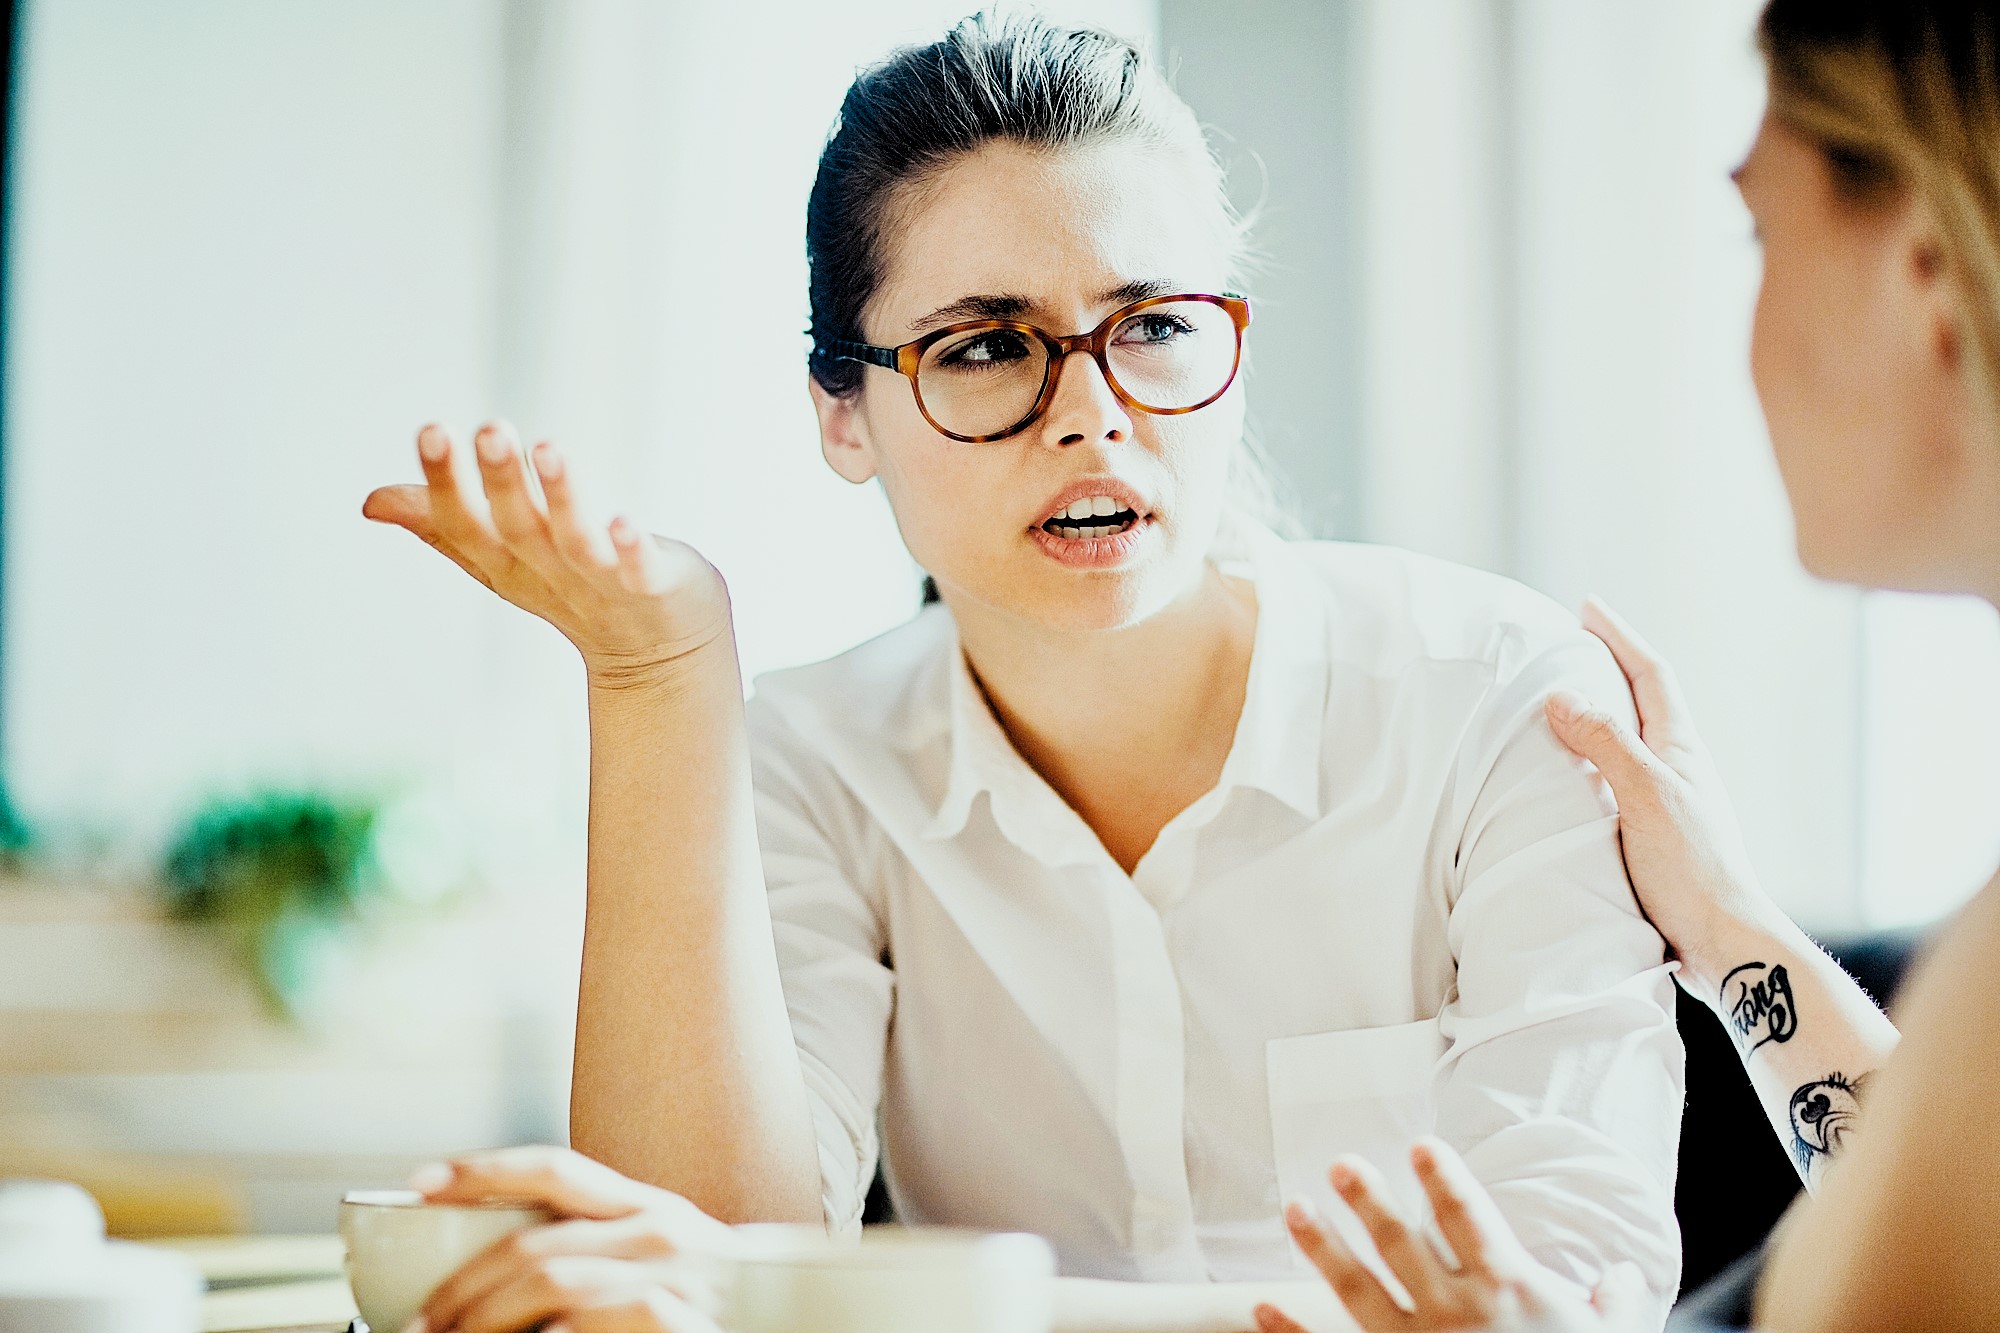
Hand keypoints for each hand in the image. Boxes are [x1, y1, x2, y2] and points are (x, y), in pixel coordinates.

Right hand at [363, 422, 731, 686]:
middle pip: (517, 528)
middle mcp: (548, 572)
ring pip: (576, 541)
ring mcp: (601, 583)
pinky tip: (624, 521)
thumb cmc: (573, 588)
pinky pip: (640, 571)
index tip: (430, 429)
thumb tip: (372, 502)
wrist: (659, 655)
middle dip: (502, 480)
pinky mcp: (652, 588)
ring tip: (549, 448)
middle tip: (489, 428)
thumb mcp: (501, 559)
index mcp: (506, 562)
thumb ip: (443, 525)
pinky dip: (631, 549)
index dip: (446, 483)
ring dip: (562, 499)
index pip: (464, 524)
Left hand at [411, 1145, 733, 1332]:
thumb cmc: (703, 1300)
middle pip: (534, 1242)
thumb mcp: (650, 1257)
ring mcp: (673, 1276)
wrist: (784, 1319)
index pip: (553, 1168)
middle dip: (463, 1287)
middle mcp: (659, 1229)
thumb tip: (494, 1262)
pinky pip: (594, 1322)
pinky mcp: (682, 1322)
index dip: (483, 1170)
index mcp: (645, 1205)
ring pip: (554, 1282)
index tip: (421, 1184)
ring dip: (489, 1319)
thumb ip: (591, 1244)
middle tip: (422, 1322)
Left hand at [1253, 1140, 1647, 1332]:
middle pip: (1402, 1243)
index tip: (1420, 1145)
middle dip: (1369, 1200)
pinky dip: (1293, 1331)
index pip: (1469, 1216)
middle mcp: (1457, 1311)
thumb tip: (1623, 1275)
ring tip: (1294, 1211)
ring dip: (1323, 1248)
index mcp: (1508, 1289)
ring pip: (1359, 1289)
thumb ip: (1615, 1305)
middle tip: (1339, 1164)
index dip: (1444, 1177)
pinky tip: (1261, 1306)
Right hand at [1544, 597, 1785, 994]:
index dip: (1619, 637)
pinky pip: (1615, 780)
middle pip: (1642, 702)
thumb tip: (1560, 697)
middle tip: (1571, 645)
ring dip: (1599, 715)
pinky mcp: (1653, 835)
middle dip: (1609, 667)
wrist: (1721, 940)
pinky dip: (1590, 762)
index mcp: (1681, 749)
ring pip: (1630, 743)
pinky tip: (1569, 779)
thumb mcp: (1645, 795)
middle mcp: (1678, 769)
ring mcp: (1668, 802)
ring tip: (1562, 704)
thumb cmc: (1692, 868)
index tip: (1587, 608)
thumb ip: (1605, 743)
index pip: (1650, 676)